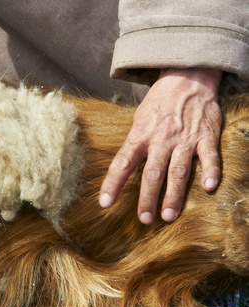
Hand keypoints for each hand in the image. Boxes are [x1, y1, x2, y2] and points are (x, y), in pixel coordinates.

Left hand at [99, 68, 222, 223]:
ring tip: (168, 215)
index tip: (105, 203)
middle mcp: (161, 139)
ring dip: (174, 195)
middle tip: (144, 219)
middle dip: (147, 198)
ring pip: (178, 171)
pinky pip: (209, 157)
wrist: (185, 77)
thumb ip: (135, 144)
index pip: (122, 163)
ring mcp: (185, 139)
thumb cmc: (159, 103)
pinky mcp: (206, 136)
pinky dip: (210, 172)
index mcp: (140, 135)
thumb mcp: (139, 119)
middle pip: (152, 173)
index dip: (113, 184)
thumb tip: (124, 168)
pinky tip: (208, 188)